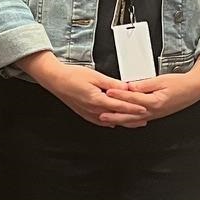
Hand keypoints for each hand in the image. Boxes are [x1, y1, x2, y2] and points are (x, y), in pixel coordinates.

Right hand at [19, 52, 149, 126]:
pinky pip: (100, 121)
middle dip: (131, 119)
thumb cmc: (72, 76)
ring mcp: (88, 113)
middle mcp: (93, 110)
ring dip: (122, 122)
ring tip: (133, 123)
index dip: (133, 108)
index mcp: (97, 100)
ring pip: (109, 121)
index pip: (120, 106)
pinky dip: (109, 122)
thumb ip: (112, 84)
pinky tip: (113, 123)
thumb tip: (125, 87)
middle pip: (117, 117)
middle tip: (144, 119)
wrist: (55, 80)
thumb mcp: (95, 76)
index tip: (144, 109)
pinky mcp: (84, 113)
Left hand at [107, 54, 199, 122]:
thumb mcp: (161, 80)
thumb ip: (144, 84)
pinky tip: (121, 121)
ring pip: (133, 120)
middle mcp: (153, 111)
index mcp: (155, 101)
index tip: (108, 92)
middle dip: (114, 114)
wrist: (193, 90)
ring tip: (106, 119)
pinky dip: (128, 121)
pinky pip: (138, 120)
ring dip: (119, 119)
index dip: (119, 95)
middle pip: (130, 114)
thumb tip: (130, 86)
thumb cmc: (179, 84)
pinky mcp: (154, 115)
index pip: (132, 98)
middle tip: (100, 113)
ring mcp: (154, 115)